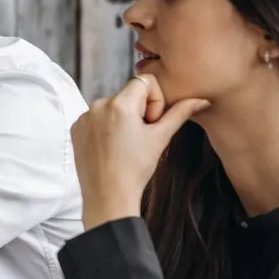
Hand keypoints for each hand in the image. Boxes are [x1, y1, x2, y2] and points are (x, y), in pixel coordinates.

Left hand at [71, 74, 210, 229]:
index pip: (145, 81)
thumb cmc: (136, 169)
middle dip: (139, 110)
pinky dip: (106, 127)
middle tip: (139, 137)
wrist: (108, 196)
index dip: (154, 101)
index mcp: (119, 104)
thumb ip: (180, 113)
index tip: (151, 122)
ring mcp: (84, 116)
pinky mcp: (76, 128)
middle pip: (128, 94)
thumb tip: (202, 100)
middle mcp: (98, 105)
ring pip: (113, 106)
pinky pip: (96, 117)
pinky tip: (111, 148)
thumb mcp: (160, 138)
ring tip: (125, 145)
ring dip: (122, 119)